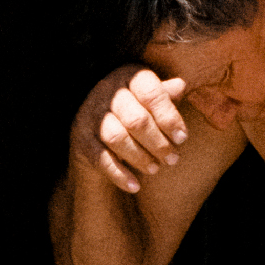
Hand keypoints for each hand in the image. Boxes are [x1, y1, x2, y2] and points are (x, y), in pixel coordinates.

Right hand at [73, 66, 189, 194]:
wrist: (96, 124)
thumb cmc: (134, 107)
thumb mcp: (148, 97)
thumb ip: (164, 94)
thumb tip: (181, 86)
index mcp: (128, 78)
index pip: (151, 94)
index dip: (169, 117)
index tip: (182, 138)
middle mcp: (107, 93)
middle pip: (136, 119)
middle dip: (158, 143)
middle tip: (173, 159)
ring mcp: (91, 115)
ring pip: (117, 138)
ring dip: (140, 157)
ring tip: (155, 168)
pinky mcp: (82, 138)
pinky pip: (100, 158)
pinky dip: (119, 174)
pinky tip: (135, 186)